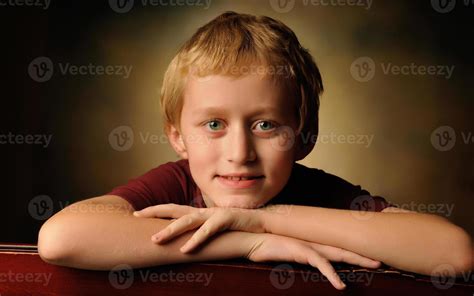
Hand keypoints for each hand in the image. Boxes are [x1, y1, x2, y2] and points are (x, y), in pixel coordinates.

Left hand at [133, 203, 264, 252]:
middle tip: (135, 215)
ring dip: (170, 230)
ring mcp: (213, 214)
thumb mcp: (213, 228)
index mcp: (198, 213)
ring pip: (187, 220)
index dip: (155, 210)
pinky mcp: (226, 219)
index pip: (172, 209)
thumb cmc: (235, 226)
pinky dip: (196, 240)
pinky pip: (208, 231)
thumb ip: (199, 230)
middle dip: (154, 212)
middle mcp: (203, 211)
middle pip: (174, 209)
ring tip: (155, 240)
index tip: (136, 213)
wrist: (261, 221)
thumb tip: (183, 239)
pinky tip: (185, 249)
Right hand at [247, 233, 381, 289]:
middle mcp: (314, 241)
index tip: (369, 253)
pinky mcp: (300, 251)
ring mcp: (308, 245)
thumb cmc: (267, 247)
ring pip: (338, 252)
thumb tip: (310, 262)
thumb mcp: (288, 253)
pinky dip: (331, 274)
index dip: (353, 249)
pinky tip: (340, 285)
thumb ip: (300, 256)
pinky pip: (320, 263)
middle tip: (382, 256)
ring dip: (357, 259)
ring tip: (374, 265)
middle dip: (363, 252)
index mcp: (312, 242)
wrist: (251, 239)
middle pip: (344, 247)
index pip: (337, 245)